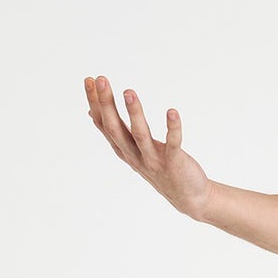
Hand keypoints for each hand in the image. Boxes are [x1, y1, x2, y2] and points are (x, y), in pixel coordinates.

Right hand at [83, 75, 211, 219]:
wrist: (188, 197)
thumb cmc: (159, 168)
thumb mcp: (132, 150)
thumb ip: (115, 132)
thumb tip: (91, 113)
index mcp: (123, 150)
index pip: (104, 125)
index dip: (95, 103)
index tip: (89, 80)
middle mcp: (135, 156)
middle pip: (116, 129)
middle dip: (107, 104)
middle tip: (101, 80)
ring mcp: (153, 160)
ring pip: (140, 136)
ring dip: (134, 114)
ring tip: (129, 92)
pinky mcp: (174, 163)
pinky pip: (173, 144)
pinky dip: (172, 128)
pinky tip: (172, 111)